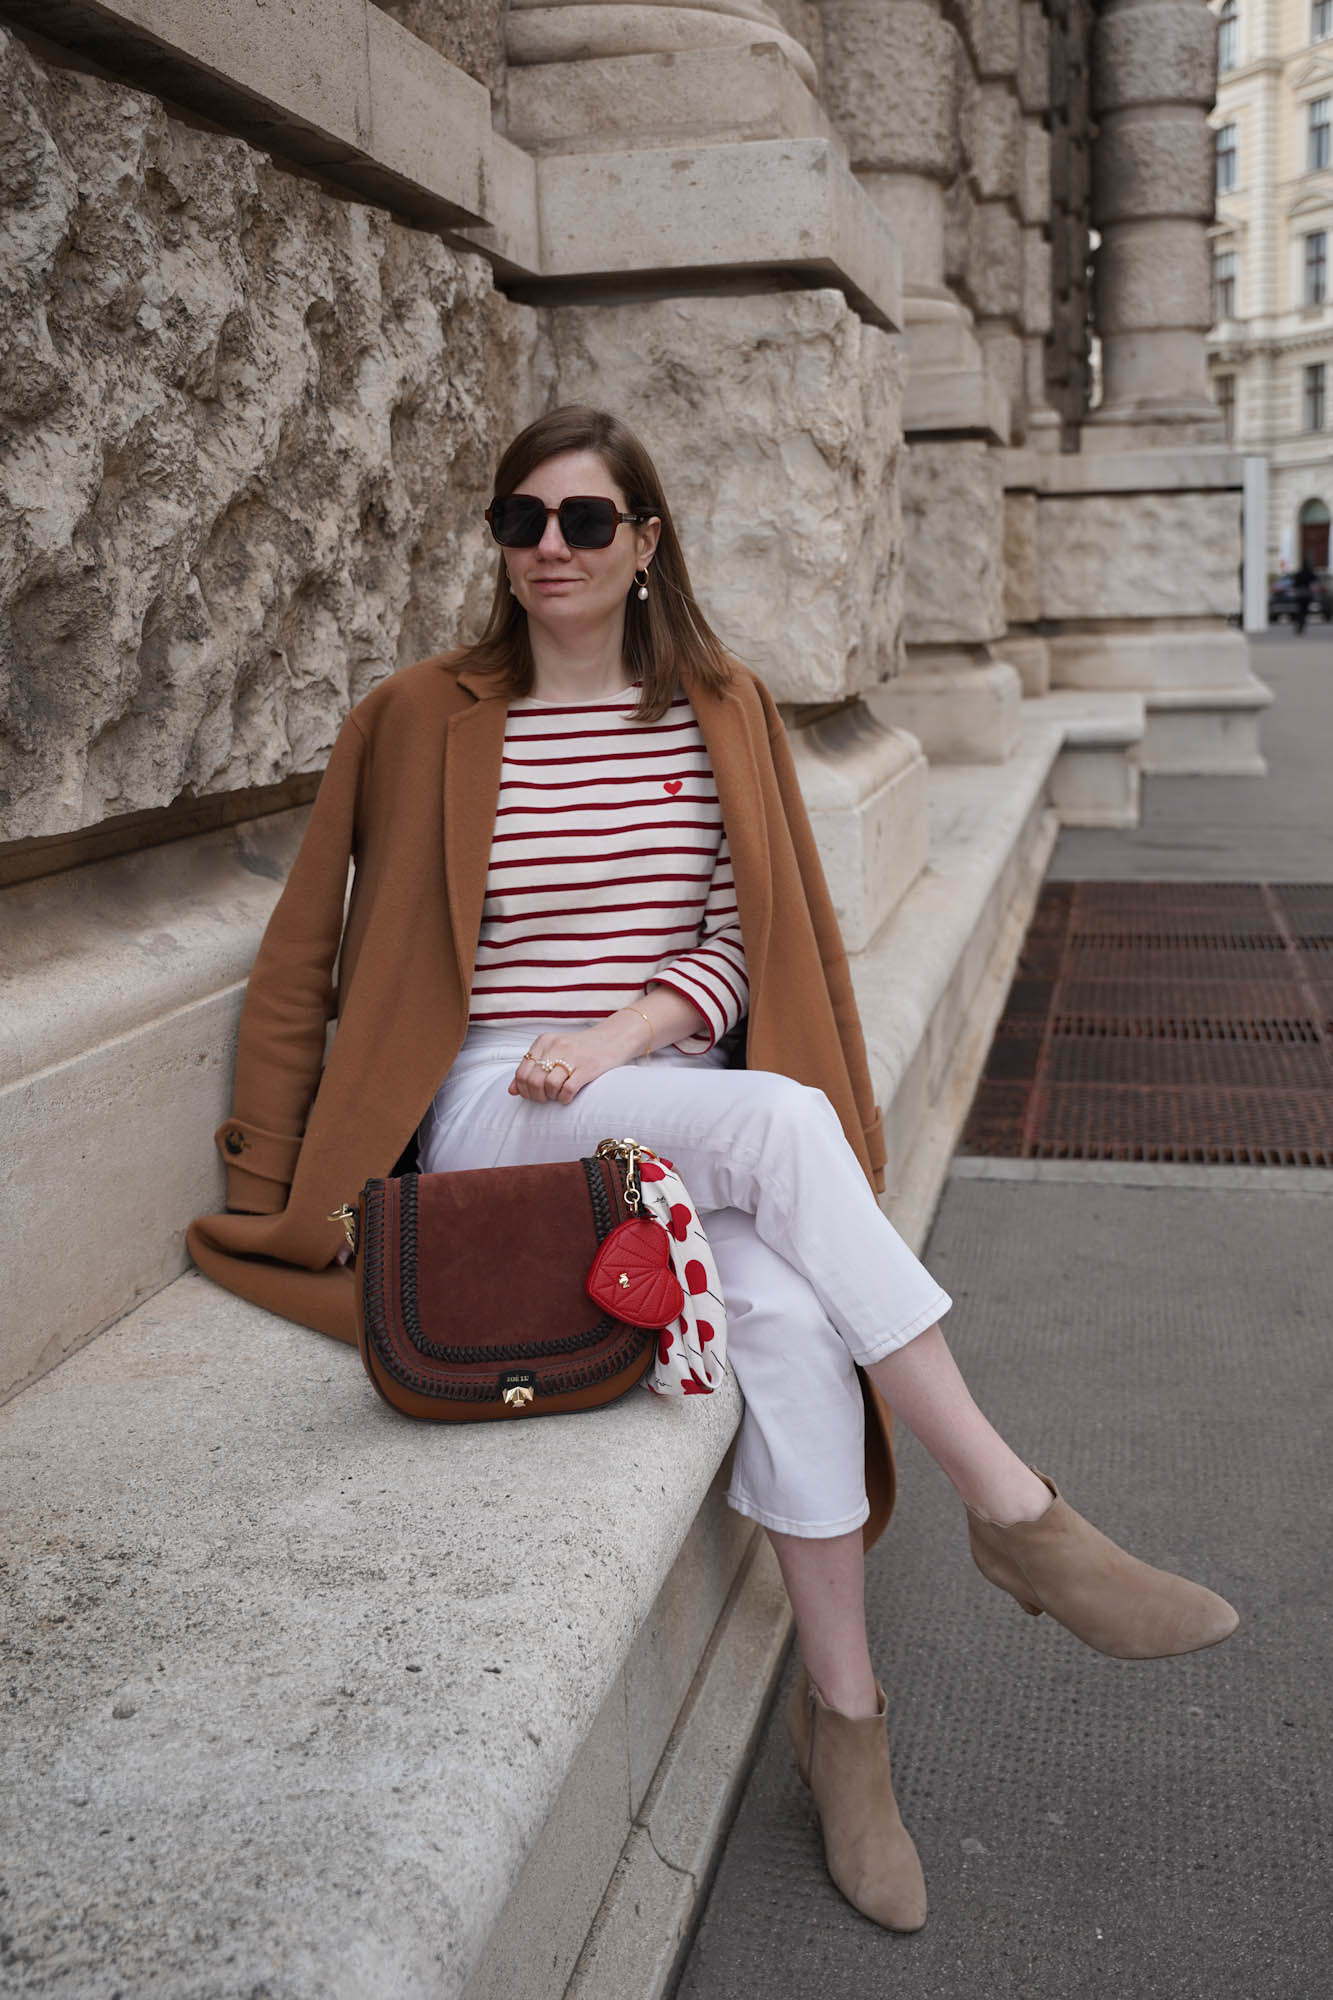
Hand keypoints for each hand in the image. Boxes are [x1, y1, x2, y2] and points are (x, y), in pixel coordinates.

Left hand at [509, 1014, 648, 1104]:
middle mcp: (556, 1047)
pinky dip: (565, 1098)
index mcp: (544, 1041)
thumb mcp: (553, 1052)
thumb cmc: (580, 1049)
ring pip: (548, 1086)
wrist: (613, 1038)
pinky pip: (568, 1090)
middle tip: (544, 1098)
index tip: (532, 1094)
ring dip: (551, 1097)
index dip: (524, 1089)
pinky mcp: (588, 1068)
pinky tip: (568, 1096)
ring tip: (557, 1095)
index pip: (522, 1072)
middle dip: (536, 1096)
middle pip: (533, 1081)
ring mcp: (573, 1057)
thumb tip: (512, 1091)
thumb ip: (531, 1068)